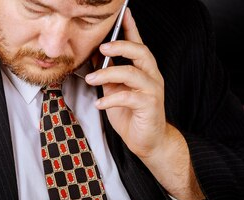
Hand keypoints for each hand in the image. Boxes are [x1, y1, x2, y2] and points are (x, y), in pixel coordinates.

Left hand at [85, 8, 172, 161]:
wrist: (148, 142)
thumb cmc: (132, 116)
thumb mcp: (115, 91)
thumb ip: (108, 75)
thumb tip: (93, 56)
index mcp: (144, 70)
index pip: (138, 44)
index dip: (130, 28)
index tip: (123, 13)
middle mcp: (152, 77)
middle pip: (140, 52)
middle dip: (120, 46)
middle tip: (101, 46)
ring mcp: (153, 91)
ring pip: (132, 73)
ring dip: (108, 74)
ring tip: (91, 79)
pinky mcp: (150, 106)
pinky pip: (128, 97)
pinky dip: (111, 99)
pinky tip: (99, 104)